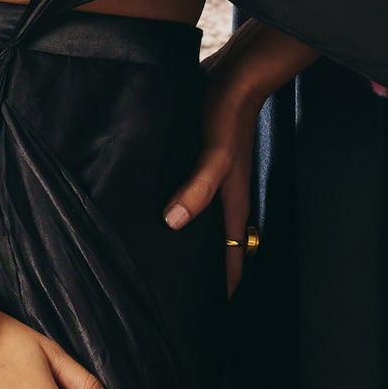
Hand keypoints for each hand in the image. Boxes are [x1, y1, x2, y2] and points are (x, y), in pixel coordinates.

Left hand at [164, 22, 314, 291]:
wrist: (235, 72)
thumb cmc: (228, 112)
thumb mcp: (215, 152)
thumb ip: (198, 186)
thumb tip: (174, 223)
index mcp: (232, 202)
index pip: (231, 258)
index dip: (221, 287)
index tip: (201, 316)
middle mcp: (223, 197)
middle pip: (216, 246)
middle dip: (202, 273)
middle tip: (173, 298)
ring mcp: (212, 181)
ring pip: (201, 223)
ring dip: (188, 243)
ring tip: (161, 264)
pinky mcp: (198, 163)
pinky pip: (189, 197)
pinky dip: (178, 212)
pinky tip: (152, 213)